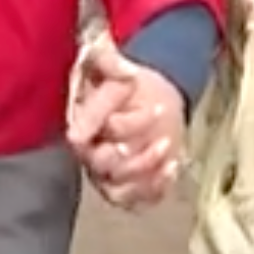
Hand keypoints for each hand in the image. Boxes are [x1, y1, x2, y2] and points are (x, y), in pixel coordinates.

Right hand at [66, 38, 184, 210]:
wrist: (152, 103)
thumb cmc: (132, 87)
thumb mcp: (121, 68)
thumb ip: (109, 61)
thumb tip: (106, 52)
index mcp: (80, 124)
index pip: (82, 133)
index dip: (108, 121)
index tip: (146, 106)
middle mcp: (88, 154)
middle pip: (101, 164)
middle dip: (132, 152)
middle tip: (161, 135)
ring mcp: (105, 175)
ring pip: (116, 187)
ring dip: (146, 170)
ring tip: (168, 147)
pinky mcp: (124, 190)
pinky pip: (134, 201)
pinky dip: (155, 188)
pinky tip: (173, 167)